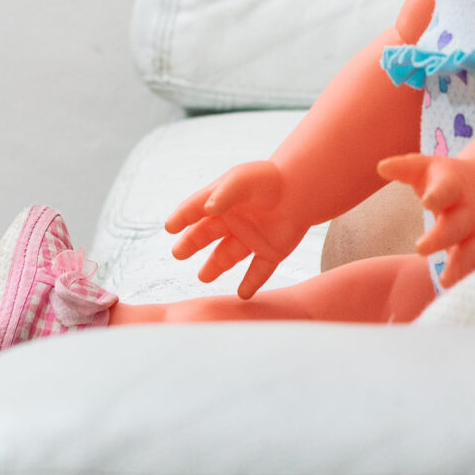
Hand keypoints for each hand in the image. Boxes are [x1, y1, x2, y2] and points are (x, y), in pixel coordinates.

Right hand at [164, 160, 309, 297]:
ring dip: (215, 266)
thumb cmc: (270, 179)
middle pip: (207, 234)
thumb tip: (207, 210)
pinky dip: (251, 283)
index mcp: (224, 200)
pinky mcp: (271, 250)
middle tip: (178, 253)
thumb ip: (224, 194)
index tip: (170, 227)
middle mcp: (235, 220)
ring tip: (203, 277)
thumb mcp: (243, 180)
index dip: (183, 217)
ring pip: (228, 255)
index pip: (197, 209)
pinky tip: (243, 294)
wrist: (304, 188)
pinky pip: (259, 271)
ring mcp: (252, 237)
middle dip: (191, 244)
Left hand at [378, 153, 474, 286]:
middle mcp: (471, 210)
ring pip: (474, 250)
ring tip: (445, 281)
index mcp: (455, 186)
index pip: (448, 190)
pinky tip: (458, 294)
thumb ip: (405, 168)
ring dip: (462, 266)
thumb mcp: (429, 168)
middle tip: (420, 248)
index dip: (439, 196)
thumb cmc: (448, 180)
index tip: (427, 202)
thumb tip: (381, 167)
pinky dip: (471, 279)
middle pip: (459, 224)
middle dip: (442, 237)